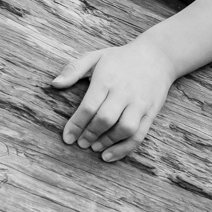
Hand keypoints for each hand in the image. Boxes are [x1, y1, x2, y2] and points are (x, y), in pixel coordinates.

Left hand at [50, 39, 176, 161]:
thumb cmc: (120, 59)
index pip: (89, 106)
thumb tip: (54, 84)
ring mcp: (139, 103)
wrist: (157, 56)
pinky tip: (110, 155)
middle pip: (105, 119)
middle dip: (90, 135)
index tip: (67, 138)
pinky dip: (124, 149)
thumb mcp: (95, 57)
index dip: (76, 125)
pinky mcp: (151, 113)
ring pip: (124, 129)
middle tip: (80, 143)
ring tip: (94, 148)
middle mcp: (124, 92)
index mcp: (107, 79)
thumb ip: (73, 69)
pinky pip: (139, 135)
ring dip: (107, 142)